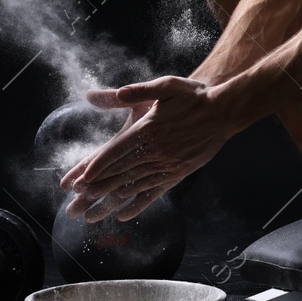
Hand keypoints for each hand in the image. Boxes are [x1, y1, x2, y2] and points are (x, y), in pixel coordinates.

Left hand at [60, 75, 249, 222]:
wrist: (225, 111)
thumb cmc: (195, 96)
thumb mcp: (167, 86)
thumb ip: (141, 90)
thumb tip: (119, 92)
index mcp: (149, 129)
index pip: (116, 151)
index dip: (97, 167)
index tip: (79, 180)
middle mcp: (156, 150)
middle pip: (121, 172)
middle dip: (96, 188)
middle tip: (76, 202)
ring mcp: (168, 164)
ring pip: (134, 185)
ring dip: (111, 199)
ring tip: (91, 212)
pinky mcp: (178, 173)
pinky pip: (154, 192)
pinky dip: (138, 204)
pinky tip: (124, 214)